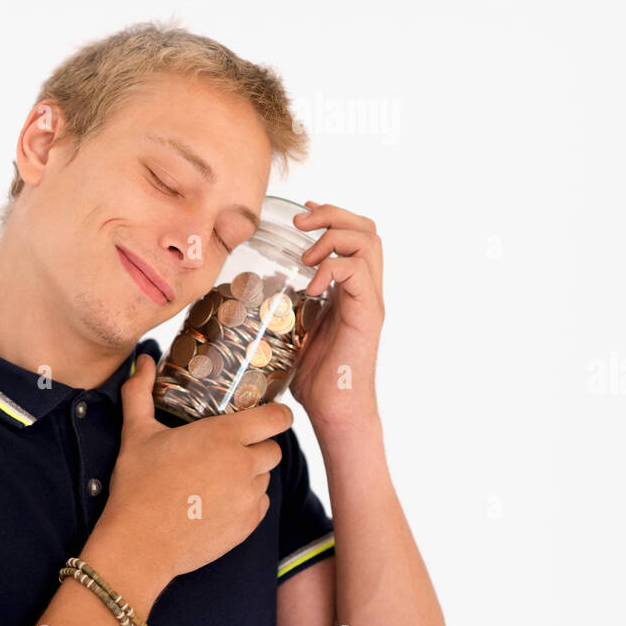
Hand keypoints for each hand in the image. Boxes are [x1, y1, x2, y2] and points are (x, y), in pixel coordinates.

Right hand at [100, 354, 293, 590]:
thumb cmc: (137, 485)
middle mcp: (243, 464)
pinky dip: (247, 502)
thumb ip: (140, 392)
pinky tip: (220, 502)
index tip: (271, 415)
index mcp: (223, 436)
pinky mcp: (246, 525)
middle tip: (231, 450)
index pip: (277, 418)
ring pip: (265, 478)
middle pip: (273, 449)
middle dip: (258, 446)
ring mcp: (247, 497)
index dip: (279, 414)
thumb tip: (143, 360)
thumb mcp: (137, 433)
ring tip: (219, 478)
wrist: (138, 544)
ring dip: (251, 475)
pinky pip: (260, 505)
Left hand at [288, 199, 385, 429]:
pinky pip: (358, 272)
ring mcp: (369, 301)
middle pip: (368, 229)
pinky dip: (332, 268)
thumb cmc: (314, 377)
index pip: (356, 234)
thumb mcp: (294, 329)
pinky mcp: (367, 316)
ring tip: (307, 257)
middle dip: (333, 214)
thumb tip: (255, 289)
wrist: (334, 411)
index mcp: (351, 289)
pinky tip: (312, 286)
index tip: (302, 215)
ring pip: (369, 242)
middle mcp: (366, 290)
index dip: (331, 215)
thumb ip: (287, 306)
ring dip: (334, 237)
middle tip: (301, 225)